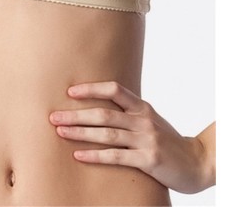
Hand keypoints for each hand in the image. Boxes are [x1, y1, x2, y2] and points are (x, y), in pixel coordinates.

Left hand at [49, 81, 211, 193]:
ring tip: (60, 132)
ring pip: (106, 133)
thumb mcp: (149, 120)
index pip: (114, 89)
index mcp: (142, 107)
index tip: (70, 92)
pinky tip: (78, 155)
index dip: (91, 89)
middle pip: (104, 113)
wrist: (197, 162)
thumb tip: (96, 107)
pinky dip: (95, 155)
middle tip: (54, 116)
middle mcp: (143, 120)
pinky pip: (116, 156)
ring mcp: (146, 139)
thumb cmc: (167, 140)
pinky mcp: (148, 160)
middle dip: (76, 114)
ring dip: (80, 132)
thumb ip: (128, 113)